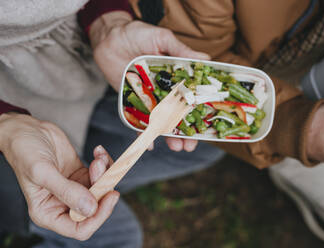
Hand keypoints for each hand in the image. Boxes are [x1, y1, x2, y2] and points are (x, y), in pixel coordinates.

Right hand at [0, 113, 118, 240]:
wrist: (26, 130)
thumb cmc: (25, 151)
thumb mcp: (42, 172)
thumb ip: (66, 191)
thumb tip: (90, 208)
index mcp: (48, 212)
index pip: (79, 228)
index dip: (98, 216)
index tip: (110, 196)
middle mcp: (62, 204)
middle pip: (95, 208)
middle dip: (103, 188)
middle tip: (101, 168)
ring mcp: (74, 189)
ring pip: (101, 190)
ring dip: (105, 173)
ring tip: (98, 157)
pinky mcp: (81, 174)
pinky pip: (101, 175)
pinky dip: (104, 164)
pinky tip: (98, 152)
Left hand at [91, 12, 206, 151]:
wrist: (110, 37)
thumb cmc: (138, 34)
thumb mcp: (162, 39)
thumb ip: (181, 51)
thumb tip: (205, 58)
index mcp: (177, 78)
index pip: (192, 98)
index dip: (200, 113)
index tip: (207, 126)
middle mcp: (166, 91)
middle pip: (179, 115)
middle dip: (186, 132)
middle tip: (191, 145)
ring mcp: (151, 98)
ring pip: (162, 121)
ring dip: (169, 136)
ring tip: (177, 147)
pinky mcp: (134, 102)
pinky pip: (139, 121)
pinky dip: (143, 134)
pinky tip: (149, 144)